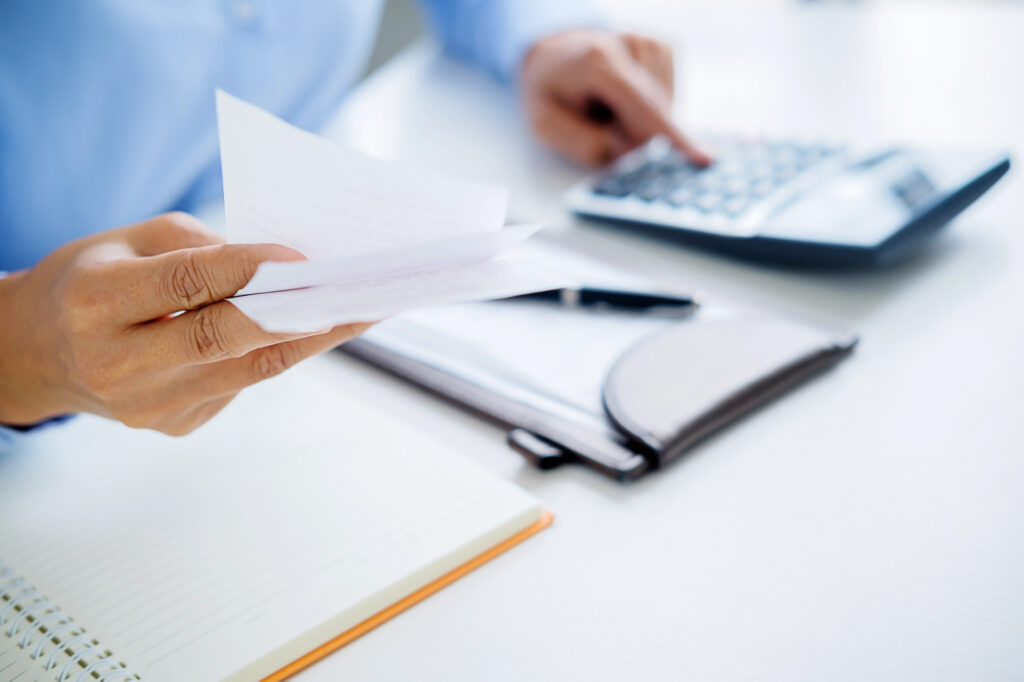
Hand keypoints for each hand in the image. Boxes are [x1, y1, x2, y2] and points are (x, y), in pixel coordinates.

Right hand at [0, 213, 370, 434]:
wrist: (35, 354)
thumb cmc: (86, 282)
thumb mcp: (124, 242)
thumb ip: (197, 246)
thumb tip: (279, 264)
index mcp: (95, 303)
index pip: (185, 285)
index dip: (247, 269)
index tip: (302, 257)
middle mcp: (118, 363)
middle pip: (225, 339)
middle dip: (298, 314)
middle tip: (356, 293)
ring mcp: (148, 406)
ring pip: (249, 370)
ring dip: (310, 339)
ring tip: (360, 312)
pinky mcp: (174, 424)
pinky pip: (239, 385)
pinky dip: (275, 354)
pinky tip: (308, 331)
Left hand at [521, 29, 709, 166]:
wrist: (552, 54)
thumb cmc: (549, 90)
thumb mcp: (545, 125)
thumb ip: (585, 145)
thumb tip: (629, 154)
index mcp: (598, 62)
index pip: (644, 107)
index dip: (672, 137)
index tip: (704, 158)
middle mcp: (630, 44)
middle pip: (656, 112)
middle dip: (636, 136)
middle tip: (603, 127)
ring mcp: (650, 44)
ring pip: (664, 108)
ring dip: (640, 123)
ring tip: (607, 108)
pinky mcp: (663, 49)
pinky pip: (668, 98)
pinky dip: (648, 109)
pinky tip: (624, 100)